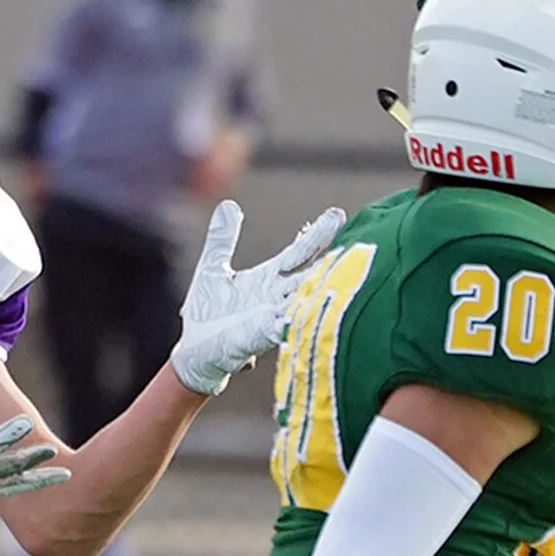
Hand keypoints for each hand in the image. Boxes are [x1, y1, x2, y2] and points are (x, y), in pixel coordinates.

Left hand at [173, 201, 345, 397]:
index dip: (317, 234)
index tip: (337, 214)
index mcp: (268, 278)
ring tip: (345, 268)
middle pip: (311, 272)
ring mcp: (273, 316)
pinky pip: (284, 325)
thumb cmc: (207, 314)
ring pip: (305, 298)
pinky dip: (295, 317)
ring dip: (322, 286)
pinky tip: (308, 308)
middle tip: (360, 240)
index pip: (298, 252)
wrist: (194, 350)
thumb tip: (229, 204)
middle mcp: (277, 296)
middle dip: (333, 257)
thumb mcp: (213, 268)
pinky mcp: (261, 336)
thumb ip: (223, 239)